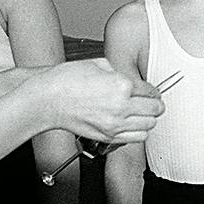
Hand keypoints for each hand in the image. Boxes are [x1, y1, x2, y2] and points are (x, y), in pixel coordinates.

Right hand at [38, 59, 163, 143]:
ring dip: (148, 119)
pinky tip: (131, 124)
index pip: (150, 90)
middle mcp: (121, 107)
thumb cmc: (66, 81)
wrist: (47, 100)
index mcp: (121, 86)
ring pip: (149, 126)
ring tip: (142, 113)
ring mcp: (114, 124)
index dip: (152, 90)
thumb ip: (119, 72)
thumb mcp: (98, 64)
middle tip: (152, 101)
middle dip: (155, 104)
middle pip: (155, 109)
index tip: (150, 91)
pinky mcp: (107, 137)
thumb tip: (129, 79)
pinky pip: (135, 138)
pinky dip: (138, 132)